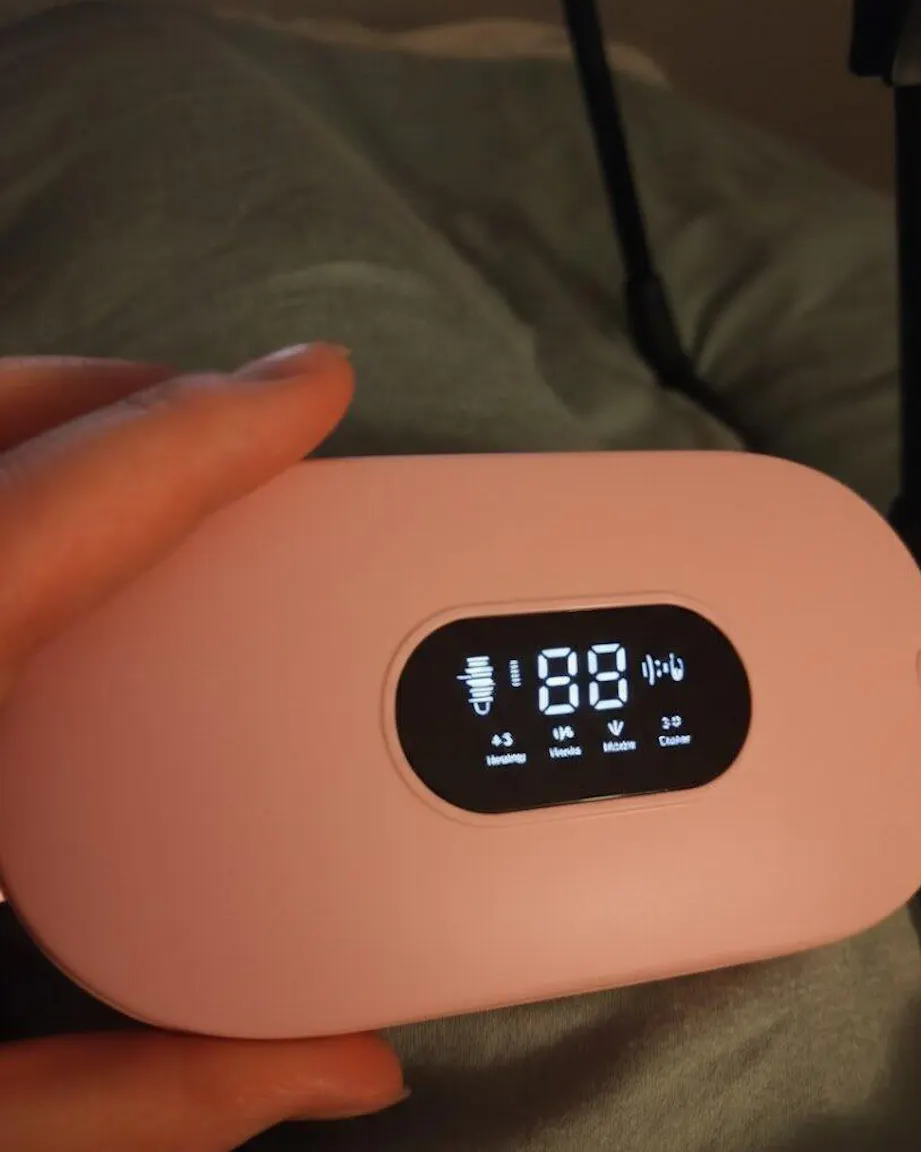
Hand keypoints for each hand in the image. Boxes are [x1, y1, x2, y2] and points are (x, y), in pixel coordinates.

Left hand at [0, 348, 406, 1150]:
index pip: (63, 507)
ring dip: (66, 438)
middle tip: (243, 429)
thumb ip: (145, 1093)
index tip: (313, 384)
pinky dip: (8, 495)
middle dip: (128, 402)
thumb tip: (343, 1069)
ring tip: (162, 470)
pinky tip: (54, 555)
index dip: (208, 430)